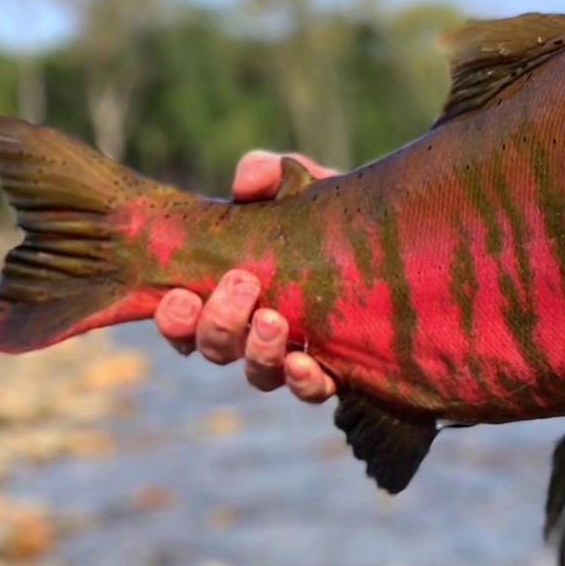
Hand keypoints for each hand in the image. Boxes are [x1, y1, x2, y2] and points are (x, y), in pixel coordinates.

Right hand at [154, 150, 338, 402]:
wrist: (392, 242)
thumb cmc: (327, 217)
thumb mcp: (299, 186)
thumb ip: (268, 174)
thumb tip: (244, 183)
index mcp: (229, 294)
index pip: (183, 320)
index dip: (172, 319)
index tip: (179, 294)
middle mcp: (252, 333)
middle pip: (215, 348)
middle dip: (219, 322)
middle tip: (242, 284)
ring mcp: (291, 356)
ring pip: (258, 373)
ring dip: (257, 349)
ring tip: (272, 319)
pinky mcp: (334, 370)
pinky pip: (310, 391)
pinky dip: (303, 381)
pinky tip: (305, 362)